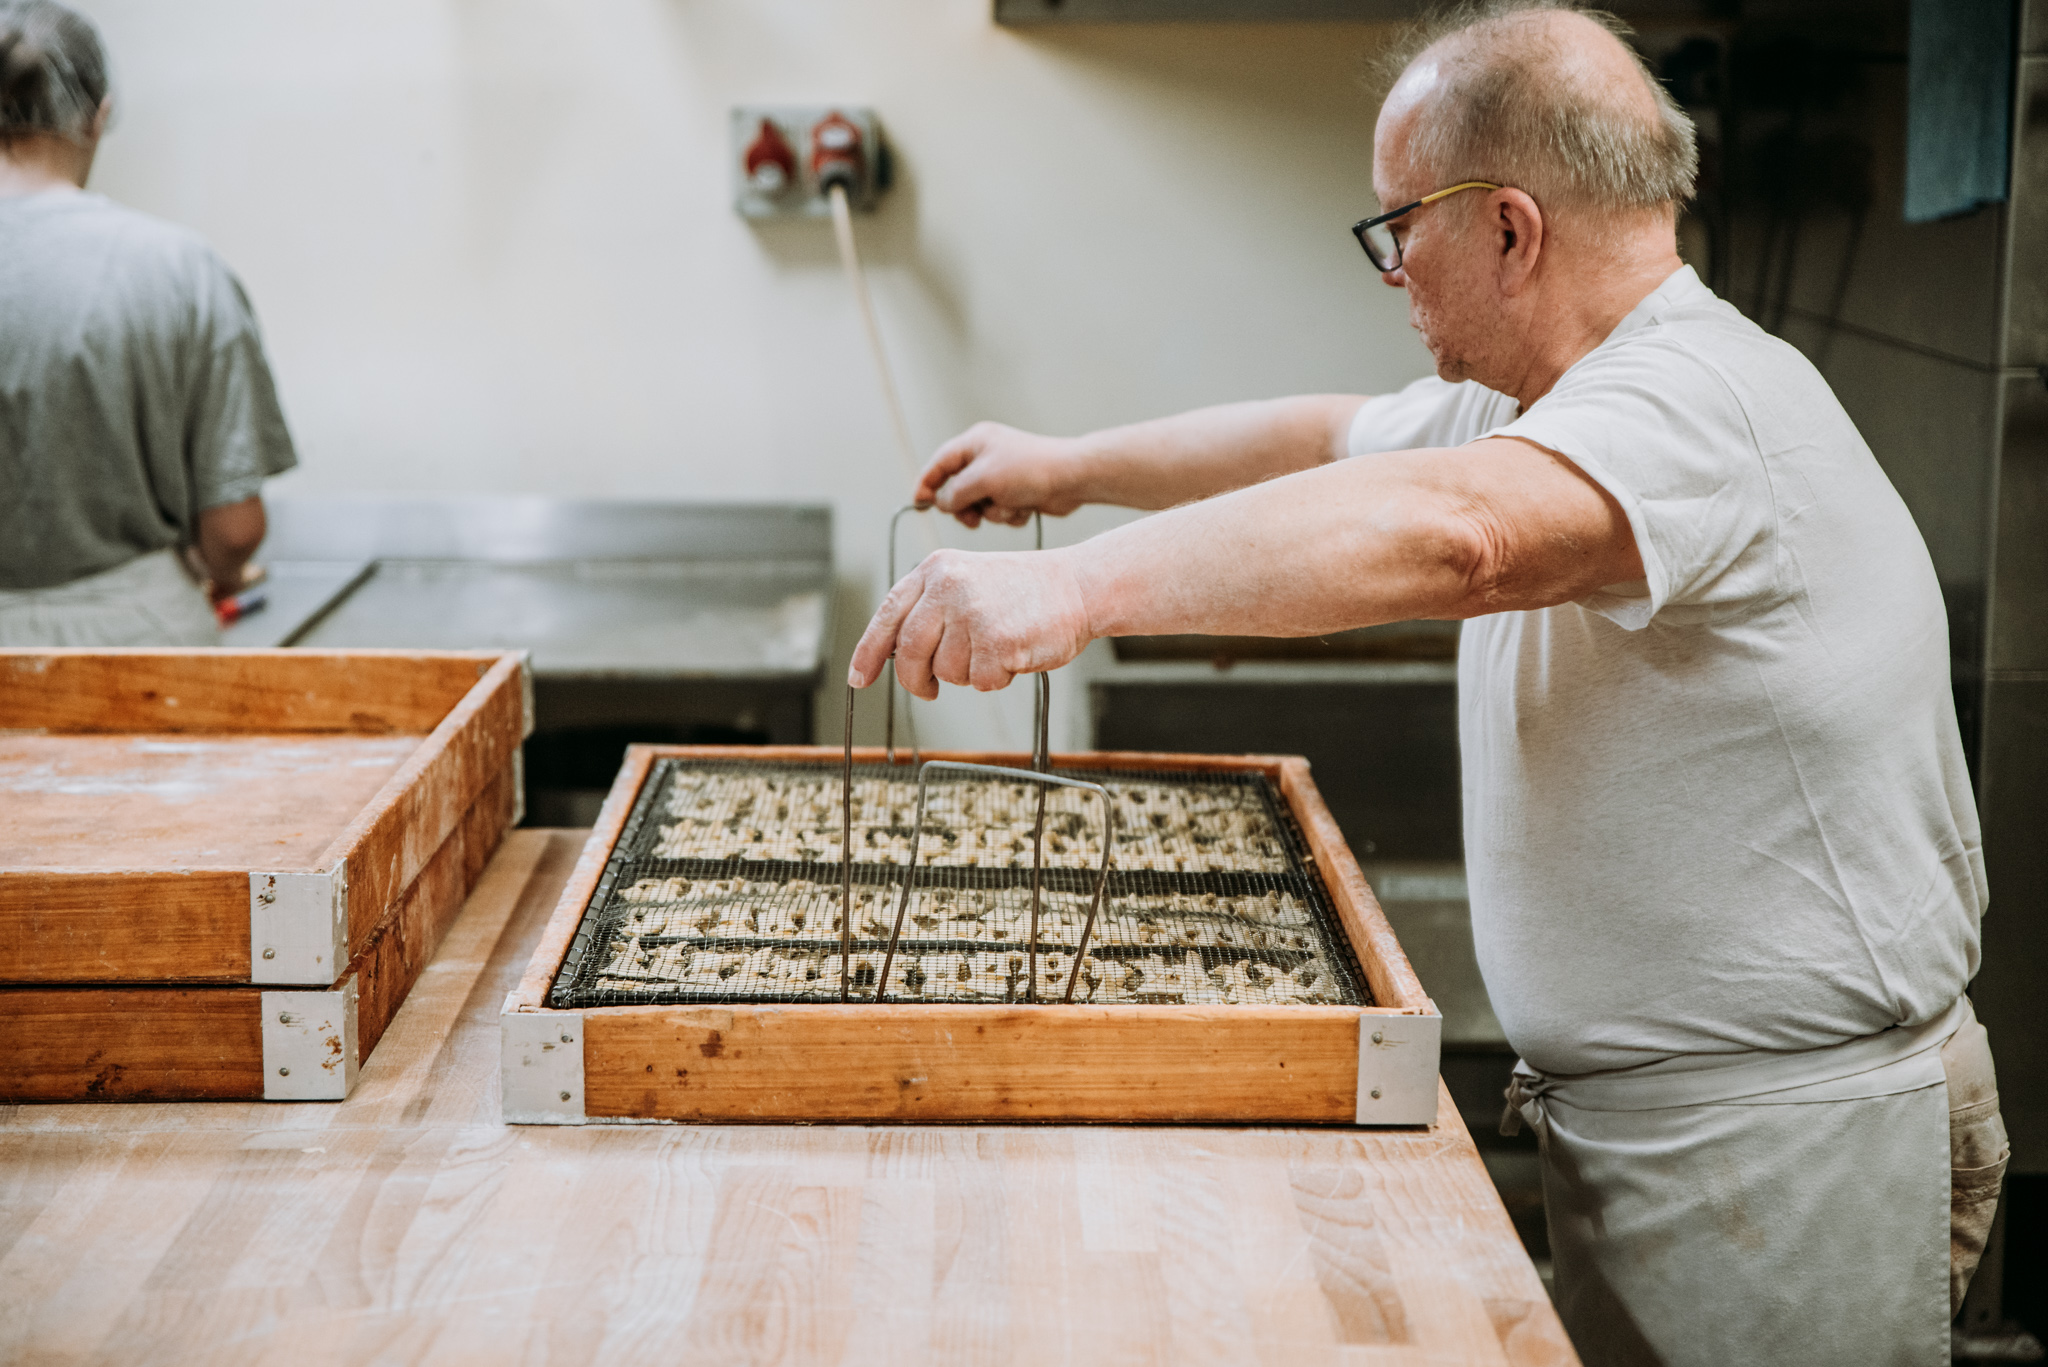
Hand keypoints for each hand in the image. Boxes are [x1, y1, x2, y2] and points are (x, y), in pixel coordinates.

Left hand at [849, 549, 1092, 698]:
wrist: (1079, 586)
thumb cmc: (1025, 591)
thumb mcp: (968, 581)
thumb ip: (930, 609)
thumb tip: (895, 655)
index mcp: (936, 570)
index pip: (888, 616)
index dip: (868, 652)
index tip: (858, 678)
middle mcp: (948, 587)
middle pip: (910, 652)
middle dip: (917, 679)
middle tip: (930, 690)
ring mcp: (972, 613)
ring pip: (946, 671)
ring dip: (968, 673)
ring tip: (996, 648)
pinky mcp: (997, 641)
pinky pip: (980, 682)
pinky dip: (996, 678)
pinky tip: (1014, 654)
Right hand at [916, 422, 1086, 528]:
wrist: (1072, 479)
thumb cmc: (1028, 471)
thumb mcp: (982, 480)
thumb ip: (955, 493)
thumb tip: (942, 503)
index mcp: (975, 443)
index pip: (939, 463)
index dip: (926, 484)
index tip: (919, 505)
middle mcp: (986, 457)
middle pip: (958, 489)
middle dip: (966, 507)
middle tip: (972, 518)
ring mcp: (1002, 475)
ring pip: (980, 504)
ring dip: (993, 512)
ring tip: (1010, 507)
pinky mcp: (1017, 492)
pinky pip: (1000, 511)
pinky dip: (1010, 514)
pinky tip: (1025, 508)